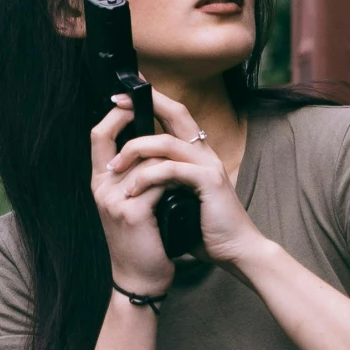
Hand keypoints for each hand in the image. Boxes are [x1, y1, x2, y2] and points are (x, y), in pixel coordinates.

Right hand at [91, 96, 173, 297]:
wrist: (141, 280)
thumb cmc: (143, 241)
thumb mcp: (133, 204)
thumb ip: (135, 177)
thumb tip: (153, 146)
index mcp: (100, 182)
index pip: (98, 135)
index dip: (115, 114)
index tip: (134, 101)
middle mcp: (102, 187)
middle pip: (119, 140)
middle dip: (143, 125)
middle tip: (166, 118)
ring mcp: (114, 200)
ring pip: (146, 160)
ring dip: (168, 160)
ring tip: (184, 165)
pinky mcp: (132, 213)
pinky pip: (158, 182)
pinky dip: (175, 182)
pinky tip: (186, 190)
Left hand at [108, 89, 257, 266]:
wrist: (235, 251)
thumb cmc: (206, 229)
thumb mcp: (179, 199)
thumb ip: (163, 182)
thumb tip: (132, 177)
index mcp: (196, 154)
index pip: (174, 116)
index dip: (152, 101)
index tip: (123, 98)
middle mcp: (204, 153)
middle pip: (176, 113)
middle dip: (146, 102)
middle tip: (117, 100)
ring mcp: (208, 165)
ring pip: (166, 142)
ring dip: (135, 149)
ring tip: (114, 167)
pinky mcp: (209, 181)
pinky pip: (172, 169)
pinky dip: (148, 177)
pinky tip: (133, 190)